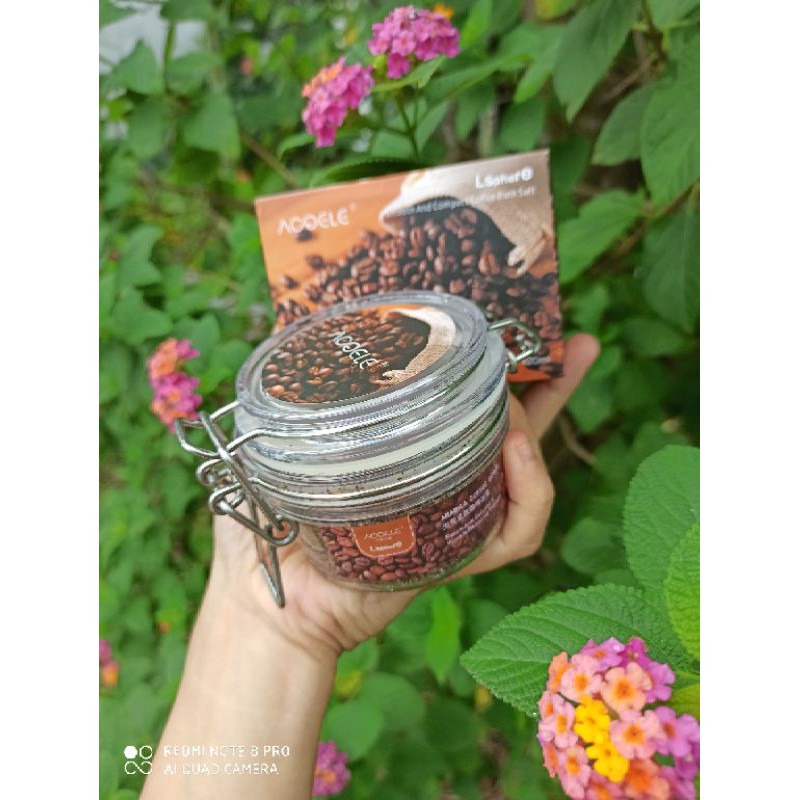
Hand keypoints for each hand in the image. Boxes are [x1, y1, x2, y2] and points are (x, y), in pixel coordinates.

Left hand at [208, 334, 598, 660]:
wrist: (264, 601)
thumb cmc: (262, 524)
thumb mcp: (273, 444)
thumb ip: (290, 399)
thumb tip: (299, 332)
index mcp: (406, 452)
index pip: (462, 407)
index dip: (496, 371)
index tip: (521, 329)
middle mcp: (441, 482)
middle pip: (516, 430)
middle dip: (554, 388)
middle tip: (580, 345)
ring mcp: (455, 519)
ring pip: (529, 476)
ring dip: (534, 433)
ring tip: (518, 414)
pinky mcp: (462, 557)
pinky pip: (517, 530)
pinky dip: (527, 489)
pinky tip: (513, 448)